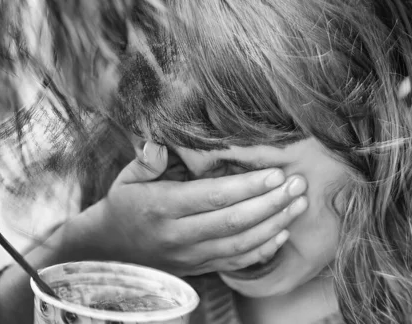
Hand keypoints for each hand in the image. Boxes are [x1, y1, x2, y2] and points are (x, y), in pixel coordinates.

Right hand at [64, 141, 308, 275]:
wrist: (111, 250)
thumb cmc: (125, 205)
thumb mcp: (126, 178)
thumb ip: (147, 161)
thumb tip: (159, 142)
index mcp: (162, 207)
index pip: (212, 197)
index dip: (247, 186)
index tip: (275, 173)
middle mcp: (178, 236)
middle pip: (233, 222)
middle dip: (271, 203)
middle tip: (299, 185)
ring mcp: (190, 256)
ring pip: (240, 244)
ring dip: (275, 225)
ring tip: (300, 205)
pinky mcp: (199, 268)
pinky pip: (235, 263)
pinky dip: (262, 251)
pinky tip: (283, 233)